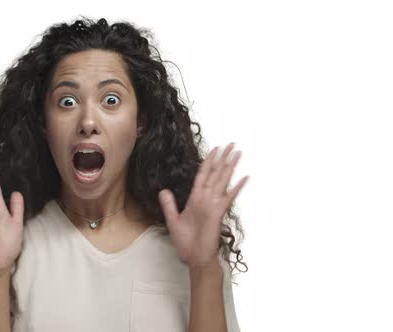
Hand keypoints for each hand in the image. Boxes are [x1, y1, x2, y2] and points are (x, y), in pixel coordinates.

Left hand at [158, 143, 248, 269]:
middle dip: (222, 159)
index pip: (203, 176)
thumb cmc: (186, 243)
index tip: (214, 149)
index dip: (208, 162)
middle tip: (230, 144)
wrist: (194, 258)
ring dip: (229, 166)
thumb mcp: (173, 220)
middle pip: (215, 174)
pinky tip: (244, 178)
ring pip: (222, 180)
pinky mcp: (218, 213)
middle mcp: (206, 199)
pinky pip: (228, 197)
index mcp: (195, 199)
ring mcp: (213, 205)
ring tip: (237, 153)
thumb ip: (169, 205)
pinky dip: (236, 188)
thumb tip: (163, 190)